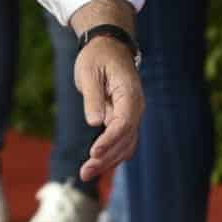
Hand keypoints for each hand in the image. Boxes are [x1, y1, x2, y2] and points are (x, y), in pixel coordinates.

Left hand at [75, 34, 143, 180]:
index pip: (124, 123)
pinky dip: (110, 155)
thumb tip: (95, 123)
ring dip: (108, 161)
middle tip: (85, 172)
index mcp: (129, 93)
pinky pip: (121, 142)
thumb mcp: (89, 71)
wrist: (108, 47)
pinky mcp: (124, 120)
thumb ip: (93, 97)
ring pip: (125, 145)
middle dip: (107, 158)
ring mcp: (132, 115)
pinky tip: (95, 166)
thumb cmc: (97, 56)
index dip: (110, 140)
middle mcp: (135, 107)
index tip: (94, 153)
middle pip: (126, 139)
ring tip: (86, 174)